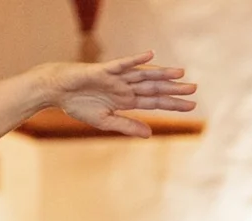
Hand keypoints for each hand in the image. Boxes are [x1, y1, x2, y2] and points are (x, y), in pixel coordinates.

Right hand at [40, 52, 195, 136]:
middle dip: (174, 89)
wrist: (57, 92)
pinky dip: (135, 60)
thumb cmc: (78, 105)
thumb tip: (150, 134)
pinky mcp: (104, 71)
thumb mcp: (105, 121)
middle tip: (195, 89)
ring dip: (161, 74)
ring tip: (180, 74)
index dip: (173, 104)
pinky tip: (150, 56)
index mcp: (126, 100)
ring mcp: (116, 78)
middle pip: (154, 88)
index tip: (192, 107)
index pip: (155, 102)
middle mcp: (125, 87)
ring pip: (144, 75)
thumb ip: (127, 126)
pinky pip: (122, 64)